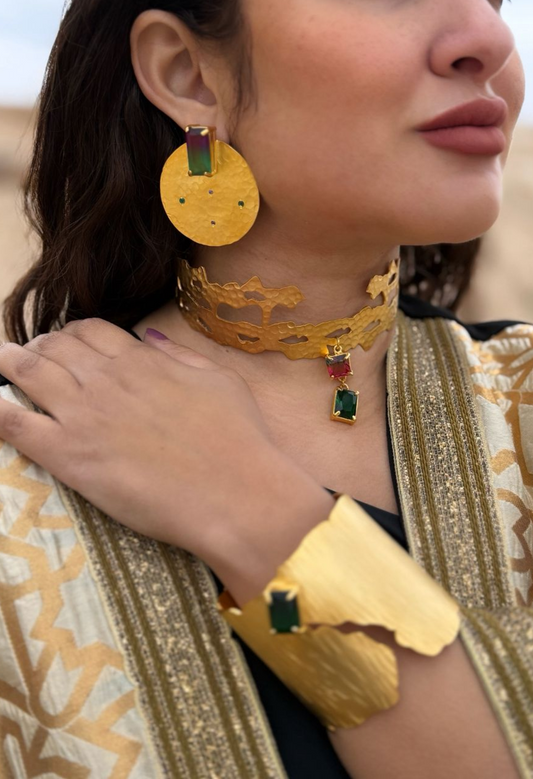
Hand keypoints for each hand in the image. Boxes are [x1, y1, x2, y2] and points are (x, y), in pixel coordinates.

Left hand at [0, 319, 329, 595]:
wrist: (235, 492)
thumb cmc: (239, 437)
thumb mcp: (218, 380)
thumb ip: (179, 356)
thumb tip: (149, 338)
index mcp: (140, 360)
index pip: (89, 330)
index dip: (71, 334)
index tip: (65, 344)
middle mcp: (104, 379)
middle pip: (53, 348)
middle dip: (37, 347)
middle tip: (29, 357)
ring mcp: (82, 416)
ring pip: (26, 373)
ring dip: (8, 363)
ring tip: (0, 362)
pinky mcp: (68, 456)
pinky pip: (13, 423)